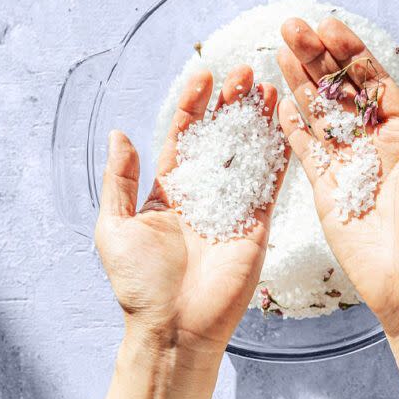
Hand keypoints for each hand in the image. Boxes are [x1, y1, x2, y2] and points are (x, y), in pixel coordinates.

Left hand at [94, 65, 287, 354]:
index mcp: (168, 192)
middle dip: (230, 103)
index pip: (183, 137)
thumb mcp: (114, 226)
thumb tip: (119, 134)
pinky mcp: (258, 222)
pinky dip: (279, 148)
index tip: (202, 75)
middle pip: (220, 137)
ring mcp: (233, 206)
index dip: (193, 106)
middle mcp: (203, 195)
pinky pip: (270, 179)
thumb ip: (120, 179)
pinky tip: (284, 118)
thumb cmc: (139, 284)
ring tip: (264, 83)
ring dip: (256, 117)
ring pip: (248, 150)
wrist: (175, 327)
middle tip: (241, 71)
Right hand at [275, 17, 398, 332]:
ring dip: (300, 82)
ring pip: (319, 114)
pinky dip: (293, 128)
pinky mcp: (327, 192)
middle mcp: (375, 145)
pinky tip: (281, 100)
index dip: (351, 54)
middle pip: (339, 91)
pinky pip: (306, 153)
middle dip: (316, 57)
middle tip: (293, 26)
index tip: (330, 25)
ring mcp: (349, 167)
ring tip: (279, 49)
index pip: (373, 83)